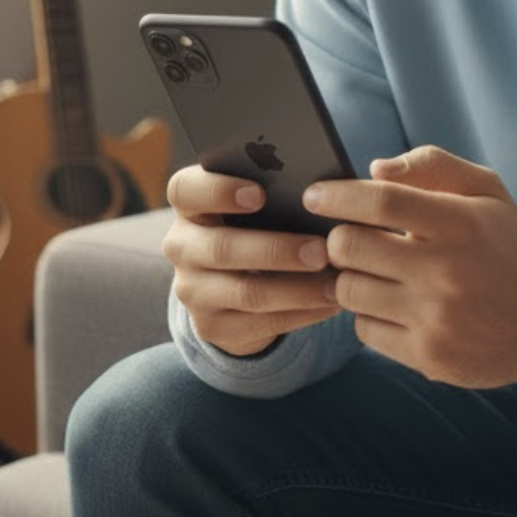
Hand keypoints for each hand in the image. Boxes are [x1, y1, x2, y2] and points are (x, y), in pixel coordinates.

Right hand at [162, 165, 339, 356]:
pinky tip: (331, 302)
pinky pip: (260, 324)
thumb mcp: (257, 207)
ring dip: (296, 289)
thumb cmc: (257, 224)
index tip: (259, 194)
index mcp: (189, 204)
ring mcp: (192, 290)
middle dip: (276, 250)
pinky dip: (301, 313)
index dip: (218, 191)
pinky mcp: (212, 326)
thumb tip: (325, 192)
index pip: (185, 190)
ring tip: (335, 284)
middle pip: (220, 248)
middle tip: (322, 250)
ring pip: (245, 292)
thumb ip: (276, 192)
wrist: (232, 285)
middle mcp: (182, 246)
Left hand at [303, 146, 516, 392]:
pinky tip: (392, 304)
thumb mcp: (487, 192)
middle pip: (350, 247)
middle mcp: (446, 272)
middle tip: (349, 238)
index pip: (381, 201)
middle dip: (338, 238)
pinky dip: (369, 315)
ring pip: (349, 291)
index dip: (338, 195)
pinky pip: (365, 331)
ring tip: (372, 271)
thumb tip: (374, 170)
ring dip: (350, 277)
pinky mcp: (428, 356)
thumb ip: (432, 166)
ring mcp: (435, 318)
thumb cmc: (507, 247)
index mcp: (460, 223)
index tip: (315, 195)